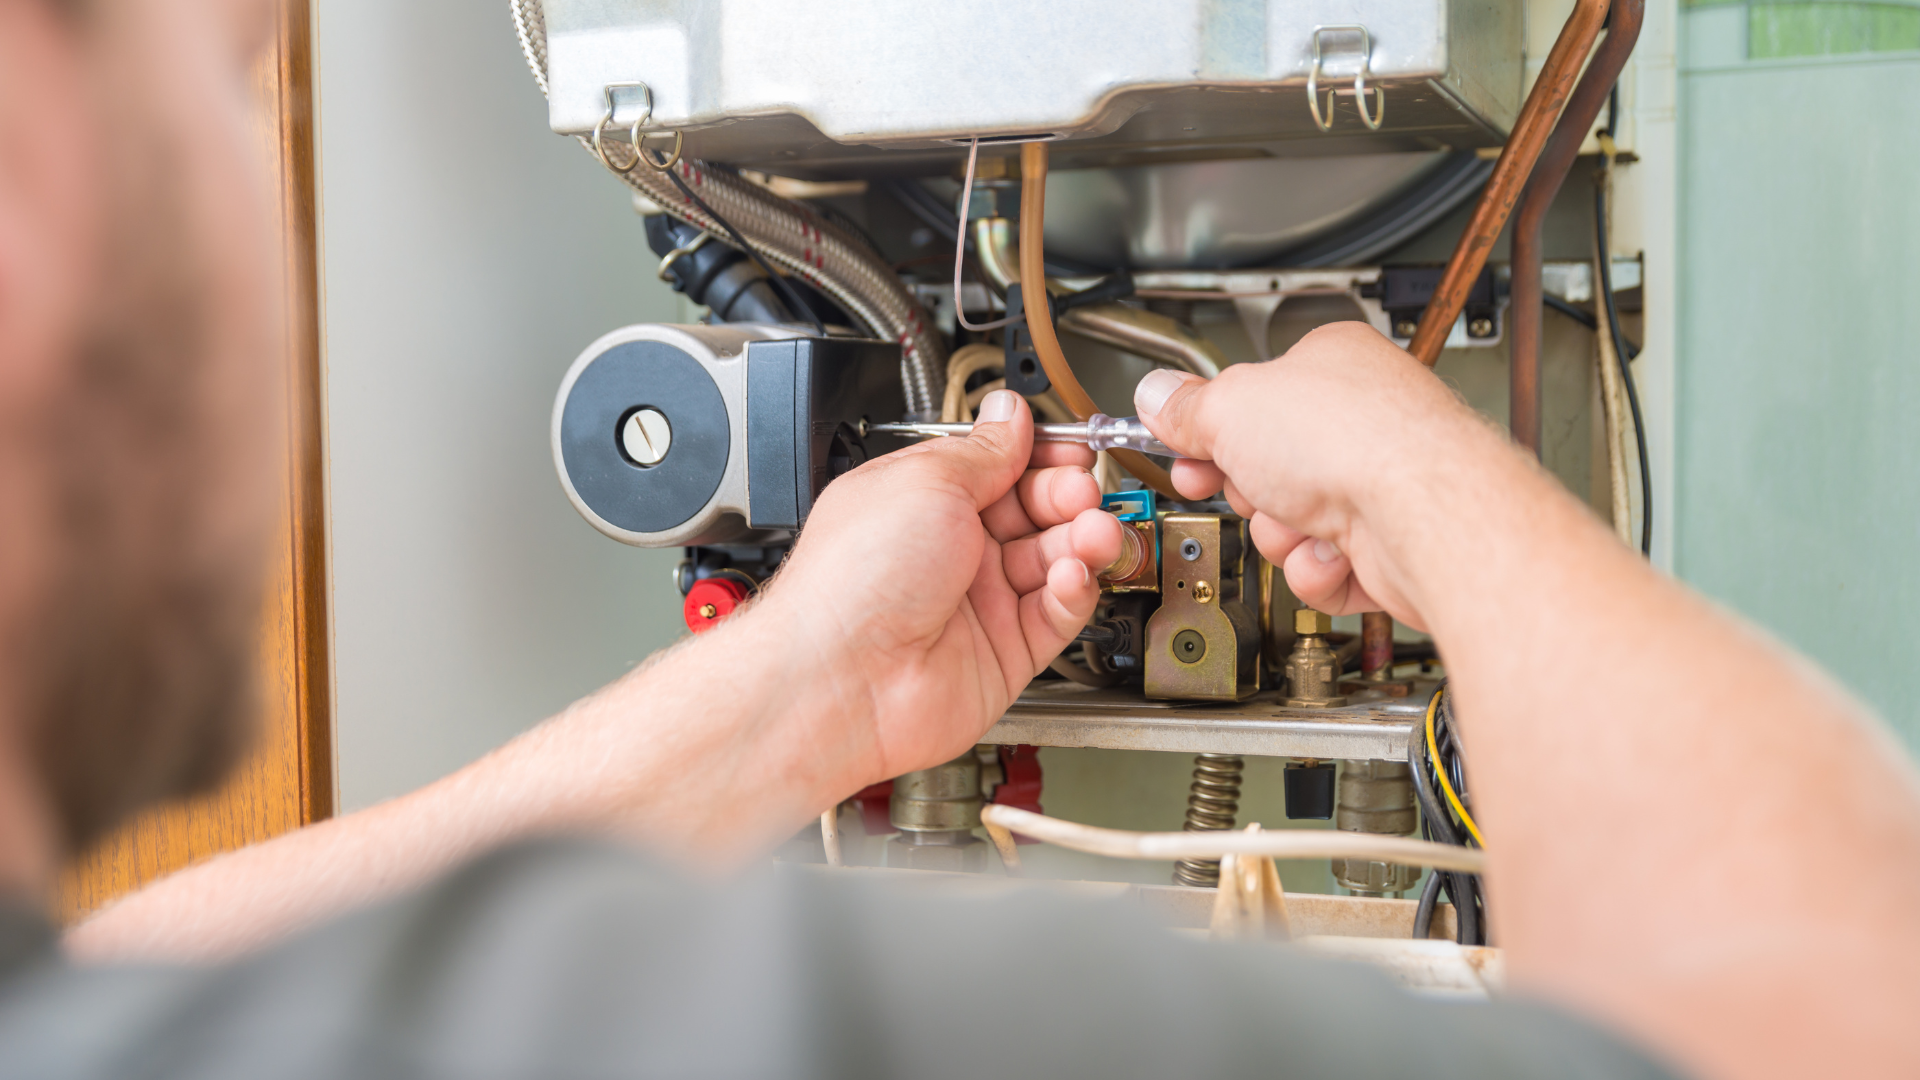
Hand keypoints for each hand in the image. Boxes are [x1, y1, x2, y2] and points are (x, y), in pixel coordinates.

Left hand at [758, 389, 1122, 788]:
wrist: (841, 678)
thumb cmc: (854, 580)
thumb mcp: (927, 481)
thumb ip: (983, 450)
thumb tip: (1010, 413)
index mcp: (923, 500)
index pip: (1000, 467)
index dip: (1041, 457)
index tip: (1072, 450)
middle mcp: (950, 550)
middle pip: (1035, 512)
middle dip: (1067, 496)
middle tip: (1082, 492)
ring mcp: (978, 603)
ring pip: (1054, 562)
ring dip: (1082, 541)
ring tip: (1092, 533)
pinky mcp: (1004, 653)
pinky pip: (1056, 614)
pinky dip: (1073, 592)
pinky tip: (1071, 575)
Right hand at [1132, 322, 1489, 632]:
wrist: (1424, 515)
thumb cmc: (1356, 441)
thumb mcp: (1231, 407)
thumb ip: (1186, 407)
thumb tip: (1156, 396)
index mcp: (1330, 364)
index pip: (1251, 396)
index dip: (1208, 426)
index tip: (1180, 445)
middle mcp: (1361, 421)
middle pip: (1265, 466)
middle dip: (1248, 489)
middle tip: (1246, 484)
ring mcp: (1379, 484)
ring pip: (1288, 524)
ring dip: (1281, 533)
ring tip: (1303, 519)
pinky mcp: (1389, 546)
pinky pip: (1321, 568)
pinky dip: (1317, 569)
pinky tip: (1334, 552)